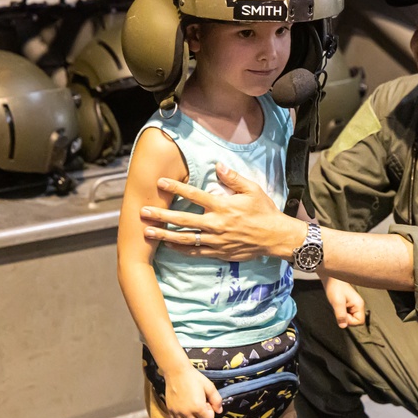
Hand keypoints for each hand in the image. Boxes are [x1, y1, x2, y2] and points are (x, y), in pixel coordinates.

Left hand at [141, 163, 301, 260]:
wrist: (275, 237)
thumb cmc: (264, 211)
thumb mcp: (253, 190)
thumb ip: (233, 178)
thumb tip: (218, 165)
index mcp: (223, 206)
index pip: (194, 195)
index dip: (175, 188)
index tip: (160, 183)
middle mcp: (216, 224)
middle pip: (182, 219)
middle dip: (161, 215)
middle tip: (143, 212)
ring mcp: (216, 240)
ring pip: (184, 238)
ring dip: (164, 235)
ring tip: (147, 232)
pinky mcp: (219, 252)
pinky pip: (195, 251)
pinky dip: (181, 249)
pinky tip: (169, 247)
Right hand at [164, 367, 223, 417]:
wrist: (176, 372)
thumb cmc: (194, 378)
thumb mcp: (209, 386)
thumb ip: (216, 399)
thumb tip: (219, 411)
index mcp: (198, 407)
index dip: (212, 416)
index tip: (210, 408)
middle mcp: (187, 413)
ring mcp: (177, 413)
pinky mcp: (170, 410)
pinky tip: (186, 414)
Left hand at [322, 276, 365, 327]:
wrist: (332, 278)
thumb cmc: (335, 287)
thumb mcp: (337, 302)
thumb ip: (341, 315)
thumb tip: (343, 326)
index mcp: (359, 305)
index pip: (360, 322)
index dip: (350, 321)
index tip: (343, 313)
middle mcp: (358, 306)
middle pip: (355, 321)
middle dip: (346, 318)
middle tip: (340, 308)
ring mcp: (354, 305)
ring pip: (350, 318)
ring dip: (343, 315)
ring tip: (338, 306)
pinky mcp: (349, 305)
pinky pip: (347, 314)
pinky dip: (341, 312)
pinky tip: (338, 305)